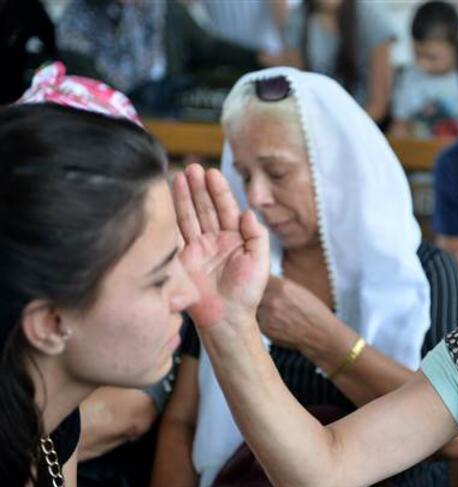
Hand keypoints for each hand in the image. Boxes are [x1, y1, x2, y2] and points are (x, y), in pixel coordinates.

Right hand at [173, 164, 269, 330]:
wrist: (227, 318)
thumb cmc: (247, 294)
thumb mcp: (260, 262)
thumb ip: (257, 236)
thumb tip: (249, 213)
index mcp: (235, 238)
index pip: (226, 208)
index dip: (220, 191)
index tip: (212, 173)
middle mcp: (215, 239)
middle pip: (206, 207)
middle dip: (199, 187)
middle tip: (193, 167)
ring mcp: (198, 248)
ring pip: (190, 215)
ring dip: (184, 196)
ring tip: (179, 175)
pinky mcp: (183, 258)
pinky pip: (177, 233)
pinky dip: (172, 216)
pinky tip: (167, 200)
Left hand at [258, 276, 343, 355]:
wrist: (320, 334)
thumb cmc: (312, 311)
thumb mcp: (298, 290)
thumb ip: (279, 285)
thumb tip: (262, 281)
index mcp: (282, 286)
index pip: (260, 277)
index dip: (260, 281)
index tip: (261, 284)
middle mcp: (272, 299)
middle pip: (253, 292)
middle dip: (256, 295)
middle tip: (269, 301)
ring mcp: (267, 315)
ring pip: (253, 307)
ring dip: (258, 308)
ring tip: (274, 312)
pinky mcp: (265, 329)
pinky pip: (257, 321)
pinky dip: (262, 321)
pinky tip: (276, 323)